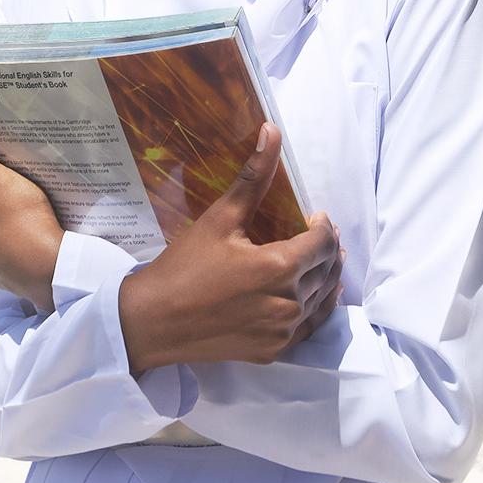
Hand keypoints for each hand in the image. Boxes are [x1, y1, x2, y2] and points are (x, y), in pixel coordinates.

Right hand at [118, 122, 342, 372]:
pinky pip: (310, 327)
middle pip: (329, 270)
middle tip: (319, 234)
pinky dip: (317, 308)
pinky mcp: (274, 351)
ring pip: (323, 299)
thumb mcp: (220, 218)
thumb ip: (254, 177)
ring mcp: (283, 331)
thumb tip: (273, 130)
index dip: (325, 225)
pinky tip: (314, 297)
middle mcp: (288, 303)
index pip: (325, 242)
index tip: (314, 216)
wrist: (153, 321)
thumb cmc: (184, 266)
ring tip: (323, 261)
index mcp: (279, 267)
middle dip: (328, 248)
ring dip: (327, 277)